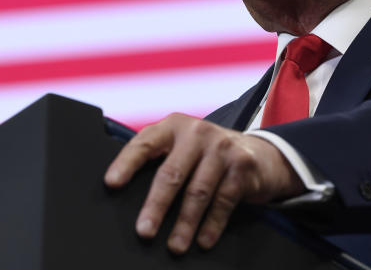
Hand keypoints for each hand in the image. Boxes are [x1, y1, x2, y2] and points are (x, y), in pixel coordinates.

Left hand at [104, 113, 303, 253]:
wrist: (259, 153)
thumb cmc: (207, 155)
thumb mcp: (183, 148)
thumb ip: (160, 160)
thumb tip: (125, 193)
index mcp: (173, 126)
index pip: (145, 143)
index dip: (126, 163)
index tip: (111, 183)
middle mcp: (196, 132)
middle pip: (171, 172)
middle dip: (156, 205)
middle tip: (144, 231)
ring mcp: (221, 147)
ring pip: (197, 191)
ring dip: (184, 223)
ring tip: (175, 245)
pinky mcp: (241, 165)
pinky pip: (223, 200)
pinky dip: (212, 224)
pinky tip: (203, 240)